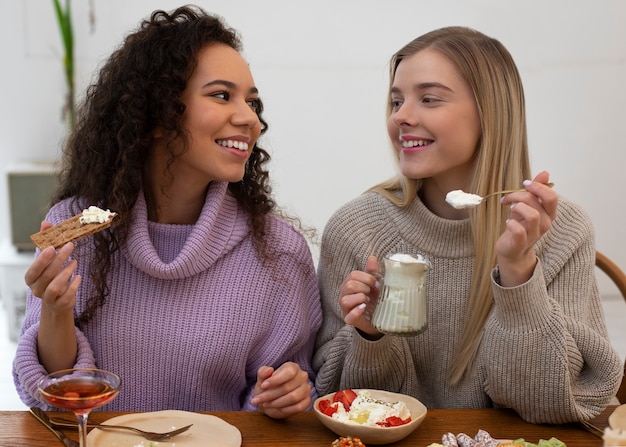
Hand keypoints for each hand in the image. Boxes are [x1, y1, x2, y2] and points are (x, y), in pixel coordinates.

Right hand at [25, 221, 80, 371]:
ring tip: (75, 262)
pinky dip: (73, 286)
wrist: (57, 302)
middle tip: (71, 246)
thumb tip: (46, 222)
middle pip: (46, 275)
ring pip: (55, 286)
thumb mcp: (49, 260)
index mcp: (31, 278)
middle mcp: (37, 290)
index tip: (53, 247)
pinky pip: (67, 296)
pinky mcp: (61, 305)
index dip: (42, 260)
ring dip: (66, 272)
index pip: (33, 270)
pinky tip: (79, 277)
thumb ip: (46, 242)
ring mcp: (48, 299)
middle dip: (59, 259)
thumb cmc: (52, 276)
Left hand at [251, 362, 310, 418]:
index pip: (289, 372)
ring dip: (276, 403)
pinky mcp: (307, 401)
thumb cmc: (267, 387)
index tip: (263, 386)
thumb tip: (269, 370)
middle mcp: (302, 376)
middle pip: (288, 387)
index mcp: (293, 367)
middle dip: (271, 394)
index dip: (276, 380)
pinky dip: (285, 409)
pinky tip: (277, 408)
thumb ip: (263, 372)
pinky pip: (298, 407)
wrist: (270, 401)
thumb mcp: (262, 378)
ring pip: (293, 398)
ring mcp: (306, 389)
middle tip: (259, 399)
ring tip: (266, 404)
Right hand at [338, 256, 382, 338]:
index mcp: (350, 283)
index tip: (377, 284)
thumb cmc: (374, 299)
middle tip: (372, 293)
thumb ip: (372, 272)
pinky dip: (356, 312)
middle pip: (349, 285)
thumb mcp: (375, 285)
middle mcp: (344, 294)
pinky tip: (364, 308)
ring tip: (368, 301)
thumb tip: (372, 258)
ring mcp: (345, 307)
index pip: (353, 275)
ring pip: (345, 299)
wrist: (378, 318)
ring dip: (360, 298)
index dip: (367, 278)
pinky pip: (348, 316)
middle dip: (364, 287)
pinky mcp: (349, 319)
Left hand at [495, 171, 557, 285]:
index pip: (551, 196)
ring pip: (532, 215)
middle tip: (508, 198)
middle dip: (520, 195)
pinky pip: (518, 230)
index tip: (524, 183)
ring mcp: (534, 234)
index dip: (538, 187)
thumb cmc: (520, 226)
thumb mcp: (528, 206)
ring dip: (517, 207)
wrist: (513, 250)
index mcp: (548, 213)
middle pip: (538, 202)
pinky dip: (511, 223)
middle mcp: (545, 224)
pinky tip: (508, 221)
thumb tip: (545, 173)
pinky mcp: (520, 243)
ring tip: (509, 209)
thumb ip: (536, 190)